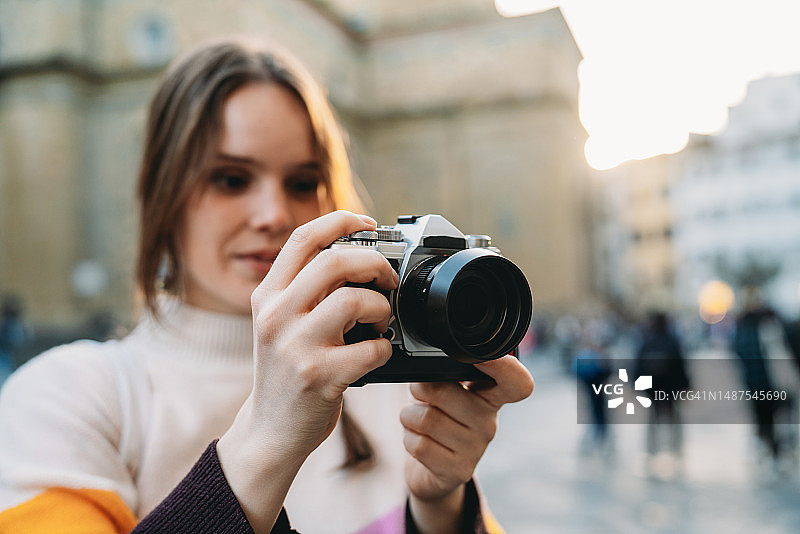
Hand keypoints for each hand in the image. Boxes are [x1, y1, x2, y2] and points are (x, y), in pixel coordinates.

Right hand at [217, 210, 397, 530]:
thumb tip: (357, 256)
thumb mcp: (280, 323)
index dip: (341, 221)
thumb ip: (305, 290)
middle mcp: (277, 316)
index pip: (303, 239)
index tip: (369, 224)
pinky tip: (378, 353)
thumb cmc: (285, 371)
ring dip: (381, 307)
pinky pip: (371, 349)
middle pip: (335, 261)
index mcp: (268, 296)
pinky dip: (385, 348)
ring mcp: (296, 346)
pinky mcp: (318, 377)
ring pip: (354, 301)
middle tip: (387, 278)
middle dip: (374, 263)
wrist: (270, 430)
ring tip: (381, 321)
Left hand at [400, 356, 532, 532]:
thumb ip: (445, 376)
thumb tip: (429, 365)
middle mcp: (489, 422)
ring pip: (426, 419)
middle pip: (442, 391)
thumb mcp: (446, 394)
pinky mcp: (459, 470)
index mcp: (490, 396)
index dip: (504, 367)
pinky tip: (418, 441)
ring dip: (409, 417)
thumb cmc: (438, 421)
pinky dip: (409, 439)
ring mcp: (476, 448)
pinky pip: (419, 445)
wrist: (432, 472)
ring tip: (417, 421)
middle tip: (421, 398)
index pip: (516, 382)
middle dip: (418, 391)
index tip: (482, 358)